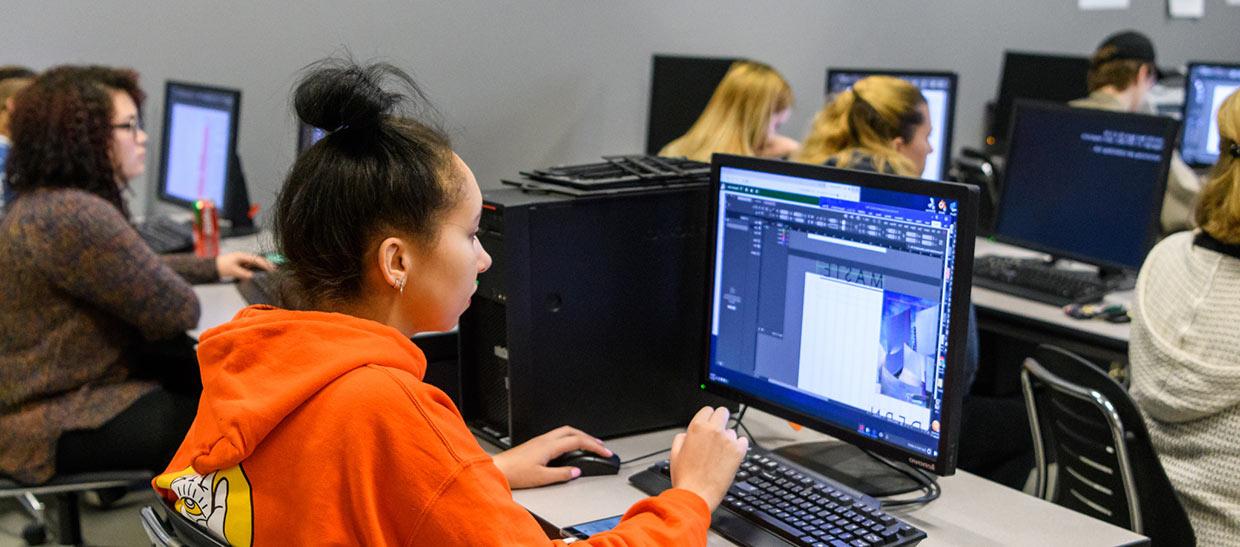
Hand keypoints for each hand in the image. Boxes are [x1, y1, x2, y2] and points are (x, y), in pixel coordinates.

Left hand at [215, 252, 274, 280]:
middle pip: (258, 259)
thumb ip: (244, 274)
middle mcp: (244, 256)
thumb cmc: (221, 266)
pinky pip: (251, 265)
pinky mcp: (241, 263)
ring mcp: (243, 259)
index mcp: (243, 256)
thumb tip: (253, 276)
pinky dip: (257, 268)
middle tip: (275, 269)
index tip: (271, 268)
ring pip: (255, 262)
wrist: (212, 266)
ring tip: (270, 271)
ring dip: (262, 266)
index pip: (257, 259)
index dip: (265, 264)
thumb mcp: (233, 271)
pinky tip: (260, 272)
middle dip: (267, 264)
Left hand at [492, 426, 612, 488]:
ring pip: (564, 431)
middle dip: (589, 437)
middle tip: (601, 446)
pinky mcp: (535, 444)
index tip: (606, 452)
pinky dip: (569, 439)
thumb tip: (576, 471)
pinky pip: (557, 436)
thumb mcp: (541, 477)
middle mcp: (545, 440)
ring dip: (579, 436)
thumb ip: (561, 474)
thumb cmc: (515, 473)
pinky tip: (569, 447)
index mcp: (549, 446)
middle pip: (573, 431)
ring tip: (588, 445)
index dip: (594, 446)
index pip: (578, 441)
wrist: (497, 468)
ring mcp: (539, 440)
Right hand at [669, 406, 747, 511]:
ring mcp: (727, 440)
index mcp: (697, 427)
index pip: (708, 410)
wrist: (696, 495)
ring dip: (728, 438)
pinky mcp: (738, 452)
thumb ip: (682, 438)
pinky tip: (729, 457)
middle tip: (718, 434)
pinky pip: (743, 441)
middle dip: (720, 421)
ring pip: (732, 430)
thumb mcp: (674, 453)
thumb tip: (688, 434)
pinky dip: (738, 447)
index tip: (709, 425)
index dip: (707, 418)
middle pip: (723, 412)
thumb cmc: (685, 478)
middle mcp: (714, 430)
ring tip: (719, 455)